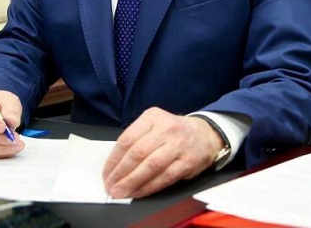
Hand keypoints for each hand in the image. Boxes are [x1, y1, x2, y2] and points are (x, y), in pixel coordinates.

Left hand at [102, 107, 223, 198]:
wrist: (204, 135)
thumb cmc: (172, 132)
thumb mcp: (153, 125)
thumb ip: (136, 139)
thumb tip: (115, 164)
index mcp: (152, 117)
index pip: (127, 139)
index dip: (114, 159)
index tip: (106, 173)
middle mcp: (166, 129)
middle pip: (138, 153)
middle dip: (121, 173)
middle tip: (111, 185)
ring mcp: (178, 145)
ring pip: (151, 166)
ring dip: (133, 182)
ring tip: (122, 191)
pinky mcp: (187, 162)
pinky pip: (165, 178)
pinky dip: (149, 187)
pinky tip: (138, 192)